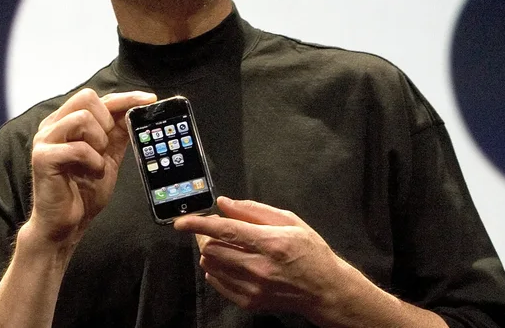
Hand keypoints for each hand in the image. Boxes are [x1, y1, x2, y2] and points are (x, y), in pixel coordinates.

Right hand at [26, 88, 155, 248]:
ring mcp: (45, 140)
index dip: (125, 97)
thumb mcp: (108, 155)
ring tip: (97, 161)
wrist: (66, 224)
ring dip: (99, 142)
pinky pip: (78, 148)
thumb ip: (117, 132)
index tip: (149, 100)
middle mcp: (53, 126)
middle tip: (106, 146)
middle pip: (86, 98)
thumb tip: (136, 109)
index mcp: (66, 122)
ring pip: (81, 118)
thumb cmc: (83, 190)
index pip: (97, 97)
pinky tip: (92, 173)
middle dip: (106, 121)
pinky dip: (93, 162)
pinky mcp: (42, 158)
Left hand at [174, 196, 348, 318]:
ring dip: (212, 252)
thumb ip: (254, 211)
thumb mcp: (289, 221)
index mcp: (270, 242)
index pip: (225, 230)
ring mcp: (253, 287)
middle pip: (213, 248)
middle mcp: (259, 267)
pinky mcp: (249, 301)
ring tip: (228, 246)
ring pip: (212, 265)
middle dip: (206, 236)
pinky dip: (216, 269)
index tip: (181, 222)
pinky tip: (231, 262)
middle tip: (214, 229)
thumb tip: (224, 204)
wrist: (323, 290)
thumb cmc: (310, 251)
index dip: (199, 224)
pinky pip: (217, 282)